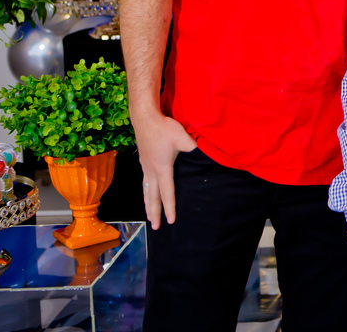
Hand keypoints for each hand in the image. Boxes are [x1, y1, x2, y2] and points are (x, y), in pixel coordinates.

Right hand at [133, 110, 196, 229]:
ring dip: (148, 205)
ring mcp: (145, 167)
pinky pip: (144, 183)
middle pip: (153, 197)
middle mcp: (151, 171)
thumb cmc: (164, 128)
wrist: (145, 118)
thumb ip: (193, 148)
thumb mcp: (183, 137)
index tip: (171, 221)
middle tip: (156, 228)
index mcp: (162, 168)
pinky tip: (148, 194)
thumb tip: (203, 154)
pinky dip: (146, 193)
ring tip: (149, 216)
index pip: (167, 192)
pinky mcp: (143, 162)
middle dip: (154, 213)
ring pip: (146, 191)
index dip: (170, 207)